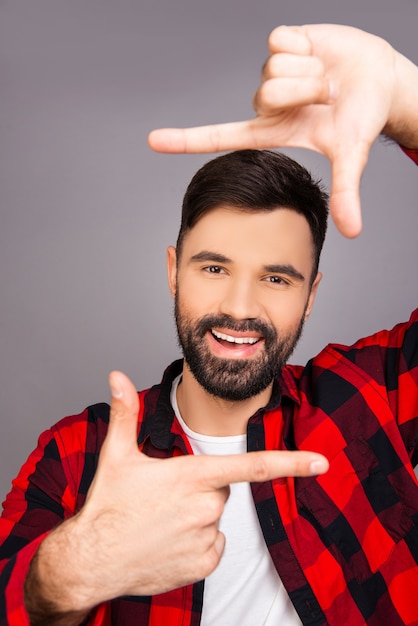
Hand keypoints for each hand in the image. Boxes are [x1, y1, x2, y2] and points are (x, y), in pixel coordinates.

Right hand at [31, 370, 327, 616]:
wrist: (91, 562)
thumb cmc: (107, 506)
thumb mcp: (116, 455)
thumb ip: (125, 412)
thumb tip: (118, 375)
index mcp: (192, 475)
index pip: (252, 466)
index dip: (291, 462)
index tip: (321, 463)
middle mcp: (206, 507)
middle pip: (221, 488)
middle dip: (201, 488)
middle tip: (166, 496)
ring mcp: (207, 539)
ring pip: (216, 517)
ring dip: (197, 516)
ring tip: (162, 522)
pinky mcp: (205, 565)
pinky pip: (214, 545)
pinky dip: (197, 542)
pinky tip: (169, 542)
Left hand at [149, 24, 417, 236]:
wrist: (381, 79)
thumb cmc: (361, 118)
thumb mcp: (351, 155)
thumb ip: (346, 192)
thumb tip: (352, 232)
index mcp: (271, 131)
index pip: (221, 136)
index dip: (187, 140)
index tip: (153, 141)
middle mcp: (266, 103)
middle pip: (263, 94)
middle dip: (302, 93)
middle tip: (325, 97)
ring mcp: (272, 72)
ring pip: (273, 68)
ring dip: (310, 72)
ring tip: (326, 80)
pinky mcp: (282, 42)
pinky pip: (280, 40)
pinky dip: (307, 47)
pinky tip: (318, 55)